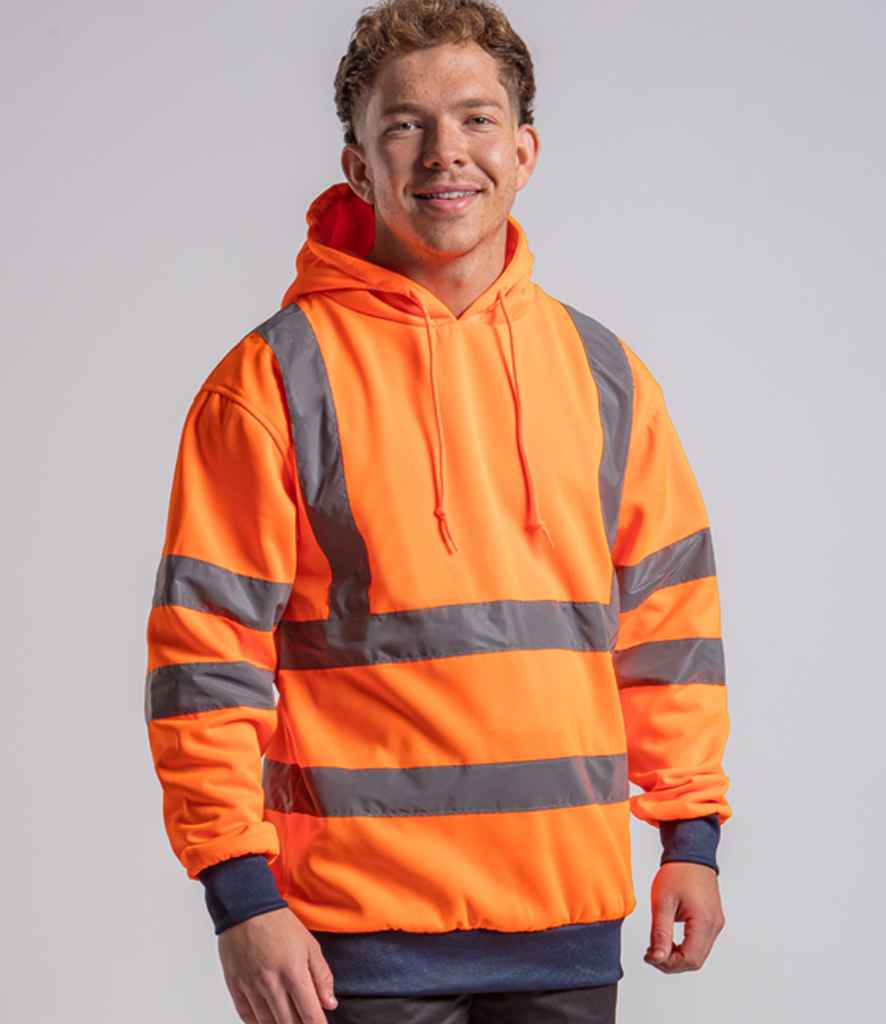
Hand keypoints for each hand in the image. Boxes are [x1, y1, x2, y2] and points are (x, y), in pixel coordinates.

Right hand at [217, 906, 337, 1022]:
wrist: (246, 907)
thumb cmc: (279, 923)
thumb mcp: (310, 944)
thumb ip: (322, 976)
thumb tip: (330, 1003)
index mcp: (293, 972)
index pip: (310, 1014)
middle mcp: (271, 984)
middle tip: (306, 1021)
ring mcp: (251, 987)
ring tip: (289, 1021)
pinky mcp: (235, 986)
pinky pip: (247, 1016)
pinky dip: (259, 1023)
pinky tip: (268, 1021)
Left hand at [643, 862, 725, 972]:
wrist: (691, 853)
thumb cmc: (678, 872)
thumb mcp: (662, 902)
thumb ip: (660, 933)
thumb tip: (657, 958)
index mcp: (704, 921)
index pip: (690, 959)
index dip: (669, 964)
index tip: (650, 957)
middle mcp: (714, 925)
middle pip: (696, 961)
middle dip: (672, 962)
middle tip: (652, 953)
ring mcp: (715, 923)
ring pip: (698, 954)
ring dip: (678, 956)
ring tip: (658, 945)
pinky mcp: (712, 920)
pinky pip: (700, 943)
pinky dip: (684, 947)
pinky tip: (669, 940)